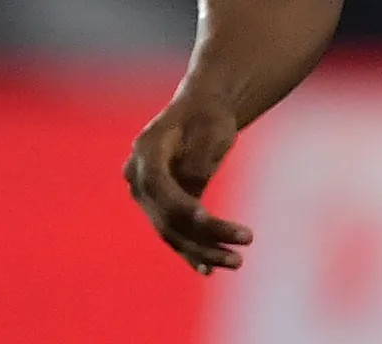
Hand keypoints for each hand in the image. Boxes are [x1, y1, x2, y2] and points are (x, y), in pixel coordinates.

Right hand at [125, 98, 252, 272]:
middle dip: (205, 235)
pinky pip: (175, 233)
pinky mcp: (160, 209)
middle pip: (168, 215)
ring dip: (204, 250)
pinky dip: (192, 251)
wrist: (201, 111)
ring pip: (172, 231)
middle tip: (243, 246)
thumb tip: (193, 187)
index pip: (160, 185)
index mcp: (146, 149)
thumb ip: (198, 158)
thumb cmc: (209, 114)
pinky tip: (210, 269)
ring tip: (237, 262)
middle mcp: (138, 177)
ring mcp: (146, 196)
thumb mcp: (211, 127)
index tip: (207, 218)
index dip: (182, 205)